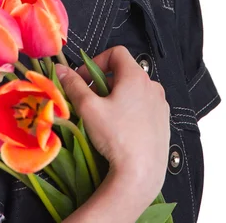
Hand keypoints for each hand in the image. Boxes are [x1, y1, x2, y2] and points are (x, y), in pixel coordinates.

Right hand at [56, 45, 170, 205]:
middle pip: (124, 72)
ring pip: (134, 90)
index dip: (96, 61)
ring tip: (103, 116)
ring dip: (116, 96)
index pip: (116, 52)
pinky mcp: (164, 123)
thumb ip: (74, 85)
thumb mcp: (88, 108)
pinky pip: (144, 106)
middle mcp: (153, 86)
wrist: (141, 174)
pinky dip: (130, 110)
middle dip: (103, 81)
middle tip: (89, 99)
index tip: (84, 79)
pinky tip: (119, 129)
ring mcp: (161, 105)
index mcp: (136, 76)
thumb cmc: (115, 137)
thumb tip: (60, 68)